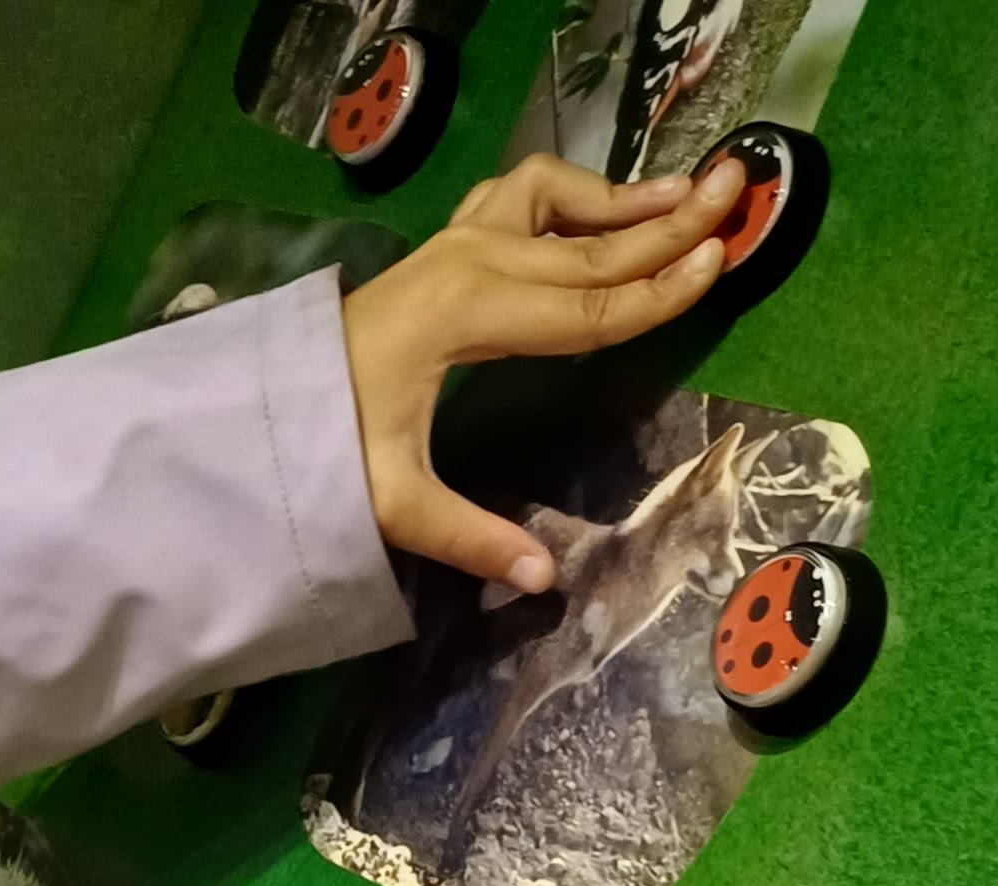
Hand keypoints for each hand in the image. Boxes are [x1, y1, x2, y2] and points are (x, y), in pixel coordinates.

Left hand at [342, 149, 746, 586]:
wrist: (265, 400)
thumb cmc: (325, 446)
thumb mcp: (393, 502)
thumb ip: (471, 537)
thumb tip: (541, 580)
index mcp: (467, 314)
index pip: (585, 306)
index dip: (655, 292)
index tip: (715, 265)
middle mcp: (469, 260)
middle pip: (586, 247)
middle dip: (664, 225)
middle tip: (733, 198)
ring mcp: (456, 242)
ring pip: (557, 202)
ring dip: (623, 198)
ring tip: (685, 193)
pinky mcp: (446, 244)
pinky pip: (521, 198)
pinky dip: (570, 195)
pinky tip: (605, 205)